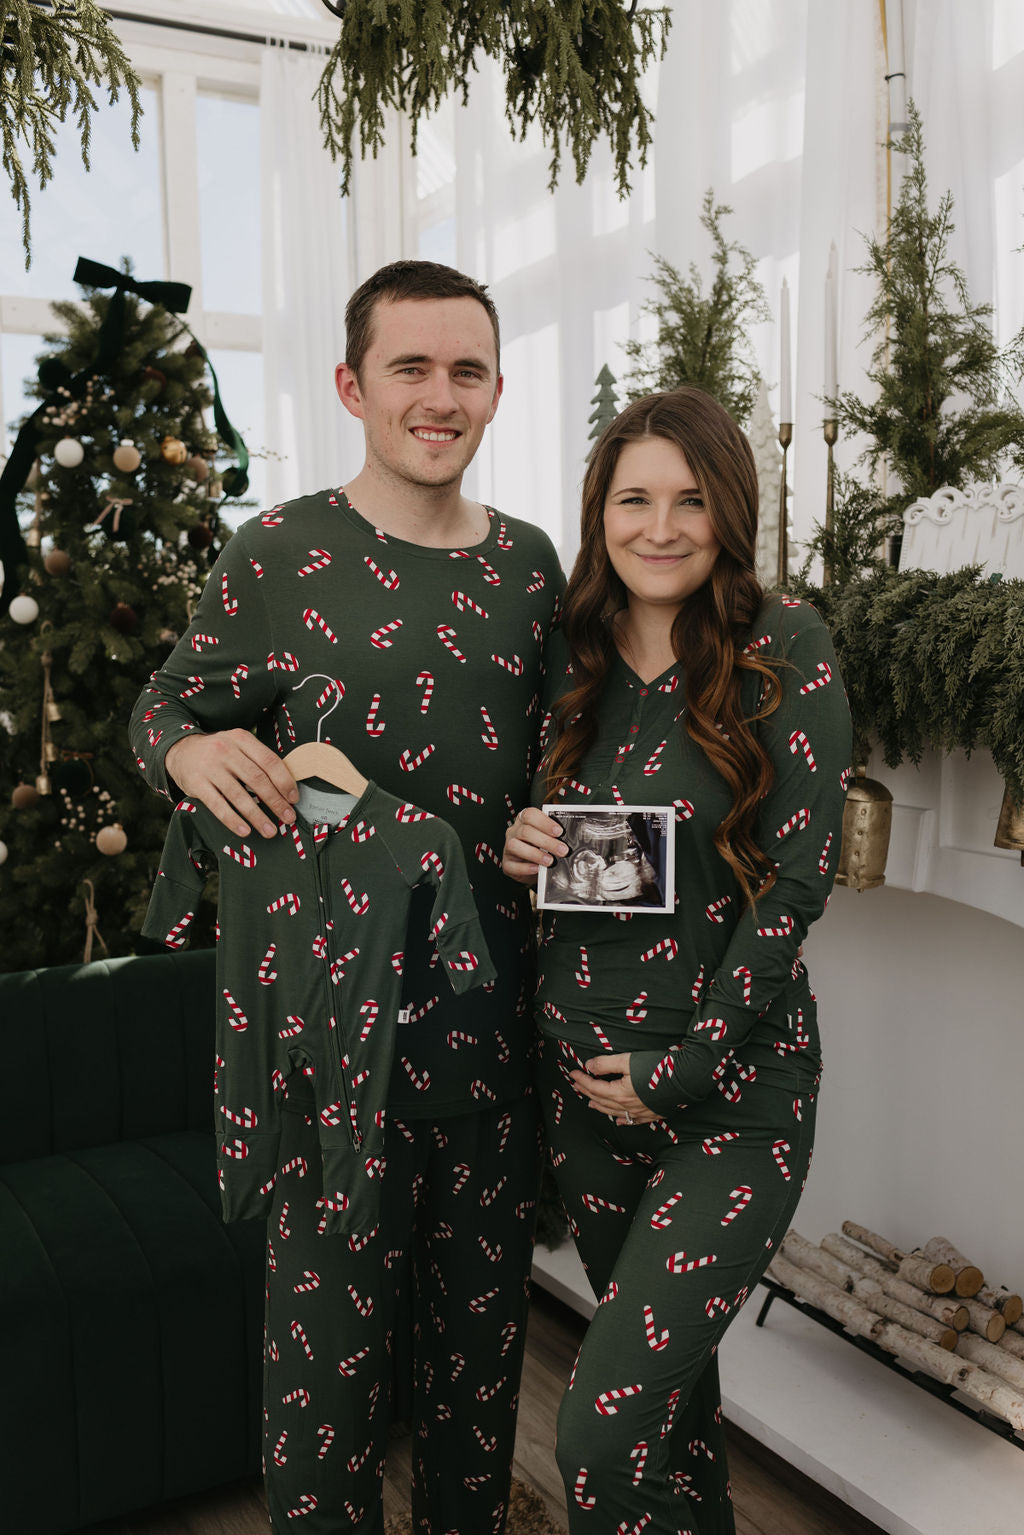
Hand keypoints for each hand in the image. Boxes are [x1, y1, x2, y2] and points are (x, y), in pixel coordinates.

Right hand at [165, 730, 298, 838]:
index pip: (269, 761)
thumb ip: (258, 760)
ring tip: (270, 830)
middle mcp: (226, 751)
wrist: (180, 750)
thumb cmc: (218, 752)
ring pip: (239, 795)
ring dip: (257, 816)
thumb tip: (286, 787)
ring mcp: (210, 767)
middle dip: (276, 802)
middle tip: (287, 818)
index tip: (294, 799)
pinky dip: (233, 820)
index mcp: (241, 739)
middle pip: (257, 780)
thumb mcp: (238, 745)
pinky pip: (218, 806)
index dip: (285, 782)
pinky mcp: (196, 784)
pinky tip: (245, 831)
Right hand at [502, 806, 568, 885]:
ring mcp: (508, 847)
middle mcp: (514, 832)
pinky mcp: (507, 863)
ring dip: (535, 854)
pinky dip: (526, 868)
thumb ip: (553, 835)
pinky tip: (537, 869)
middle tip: (562, 850)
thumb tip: (568, 837)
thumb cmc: (540, 847)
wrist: (531, 865)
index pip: (529, 815)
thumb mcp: (546, 837)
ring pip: (515, 846)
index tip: (559, 831)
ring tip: (550, 861)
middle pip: (525, 831)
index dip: (544, 822)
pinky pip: (513, 865)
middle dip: (546, 841)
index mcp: (523, 820)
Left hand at [570, 1053, 660, 1125]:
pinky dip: (621, 1119)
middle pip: (601, 1101)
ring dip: (600, 1107)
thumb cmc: (657, 1067)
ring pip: (614, 1112)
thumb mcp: (628, 1060)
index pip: (594, 1087)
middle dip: (586, 1092)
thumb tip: (589, 1066)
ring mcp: (640, 1112)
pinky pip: (631, 1121)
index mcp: (619, 1093)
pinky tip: (617, 1120)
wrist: (686, 1078)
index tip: (572, 1073)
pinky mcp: (652, 1114)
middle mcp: (627, 1106)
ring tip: (590, 1103)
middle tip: (576, 1086)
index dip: (582, 1080)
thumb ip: (606, 1064)